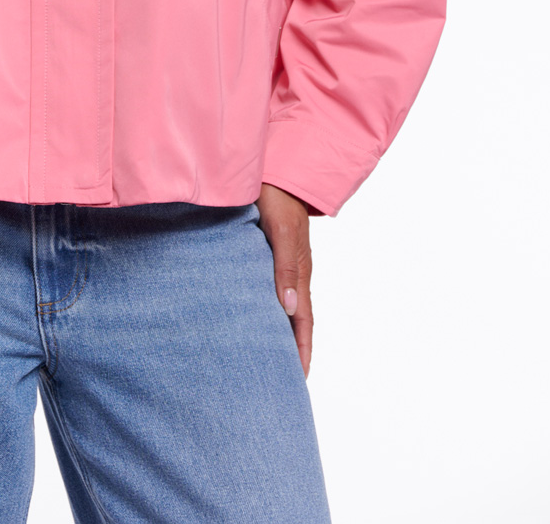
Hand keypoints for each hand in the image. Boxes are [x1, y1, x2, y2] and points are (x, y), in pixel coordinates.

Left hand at [256, 183, 314, 377]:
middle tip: (277, 379)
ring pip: (279, 306)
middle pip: (293, 320)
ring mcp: (280, 264)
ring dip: (274, 330)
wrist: (274, 168)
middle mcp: (292, 274)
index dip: (301, 351)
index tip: (298, 381)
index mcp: (300, 273)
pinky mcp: (265, 254)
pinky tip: (247, 314)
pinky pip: (266, 288)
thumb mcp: (283, 232)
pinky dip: (262, 307)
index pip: (303, 322)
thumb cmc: (278, 198)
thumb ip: (286, 268)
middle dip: (288, 349)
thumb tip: (289, 308)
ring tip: (260, 356)